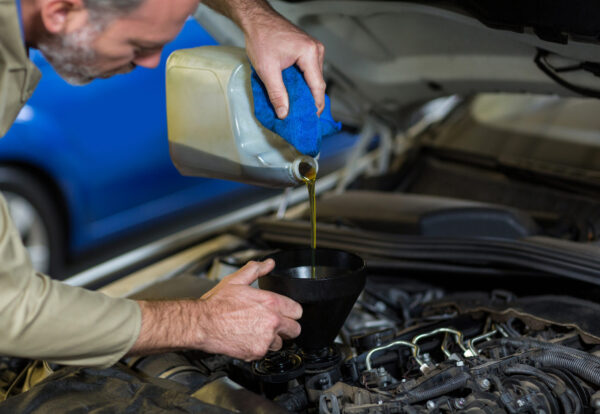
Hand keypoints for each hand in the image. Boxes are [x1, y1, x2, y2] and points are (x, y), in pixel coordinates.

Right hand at [195, 259, 301, 359]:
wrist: (202, 324)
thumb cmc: (217, 304)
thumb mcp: (237, 280)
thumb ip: (256, 270)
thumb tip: (268, 264)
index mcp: (271, 302)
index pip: (298, 311)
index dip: (291, 311)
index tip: (285, 312)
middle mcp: (272, 321)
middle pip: (295, 329)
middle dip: (287, 327)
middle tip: (275, 324)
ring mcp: (265, 339)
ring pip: (281, 343)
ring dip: (273, 339)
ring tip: (258, 331)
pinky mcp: (257, 352)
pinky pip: (266, 352)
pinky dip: (259, 348)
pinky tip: (249, 338)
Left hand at [203, 0, 325, 118]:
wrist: (256, 19)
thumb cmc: (261, 38)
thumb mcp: (267, 70)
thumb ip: (277, 94)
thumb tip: (284, 113)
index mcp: (310, 54)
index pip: (318, 86)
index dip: (315, 105)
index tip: (311, 119)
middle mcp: (316, 51)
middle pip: (317, 83)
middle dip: (309, 100)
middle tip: (301, 116)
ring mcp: (313, 49)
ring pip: (313, 78)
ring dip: (305, 91)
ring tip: (296, 106)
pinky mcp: (307, 50)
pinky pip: (309, 71)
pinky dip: (302, 82)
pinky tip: (294, 92)